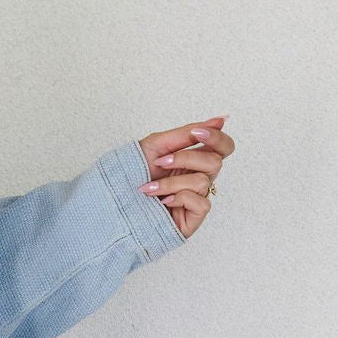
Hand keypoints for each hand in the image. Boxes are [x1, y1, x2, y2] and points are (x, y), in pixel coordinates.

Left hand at [137, 116, 233, 239]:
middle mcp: (198, 178)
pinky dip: (179, 198)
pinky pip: (201, 203)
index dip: (217, 137)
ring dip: (171, 182)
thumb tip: (220, 120)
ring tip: (150, 187)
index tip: (196, 133)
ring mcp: (196, 198)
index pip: (223, 147)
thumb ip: (188, 133)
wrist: (114, 198)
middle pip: (216, 162)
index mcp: (194, 159)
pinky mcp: (193, 218)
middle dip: (185, 159)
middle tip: (161, 161)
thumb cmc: (134, 172)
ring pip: (202, 182)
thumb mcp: (158, 145)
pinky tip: (163, 201)